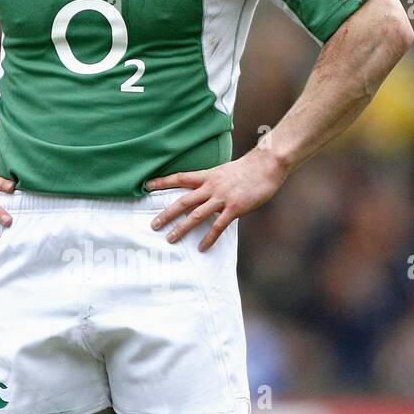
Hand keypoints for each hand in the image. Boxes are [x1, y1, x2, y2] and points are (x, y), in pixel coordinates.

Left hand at [145, 146, 289, 250]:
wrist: (267, 165)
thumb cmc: (249, 169)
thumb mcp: (225, 171)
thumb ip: (213, 182)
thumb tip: (205, 192)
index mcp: (207, 176)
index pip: (180, 178)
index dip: (162, 182)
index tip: (146, 186)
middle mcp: (211, 187)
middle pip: (183, 201)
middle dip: (166, 214)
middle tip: (152, 225)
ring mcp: (222, 198)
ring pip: (196, 215)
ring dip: (181, 228)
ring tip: (169, 239)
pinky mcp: (235, 208)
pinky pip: (218, 226)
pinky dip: (208, 238)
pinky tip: (201, 248)